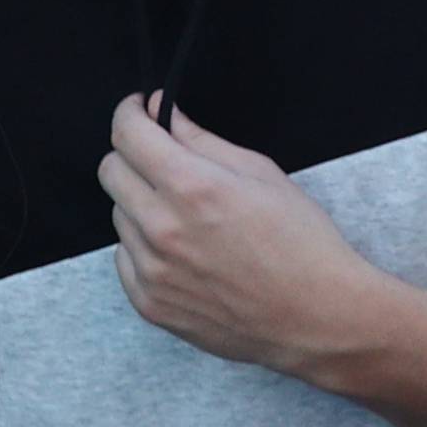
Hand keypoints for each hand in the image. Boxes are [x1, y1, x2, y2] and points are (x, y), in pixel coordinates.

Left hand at [102, 99, 388, 386]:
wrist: (315, 317)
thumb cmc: (300, 240)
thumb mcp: (261, 173)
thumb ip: (202, 140)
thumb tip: (161, 113)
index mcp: (192, 187)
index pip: (128, 135)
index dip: (130, 113)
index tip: (140, 110)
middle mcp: (161, 228)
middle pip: (111, 172)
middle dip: (132, 154)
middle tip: (163, 158)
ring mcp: (151, 272)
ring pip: (118, 216)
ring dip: (141, 203)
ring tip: (187, 215)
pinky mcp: (149, 305)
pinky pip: (125, 259)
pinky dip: (144, 247)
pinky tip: (184, 251)